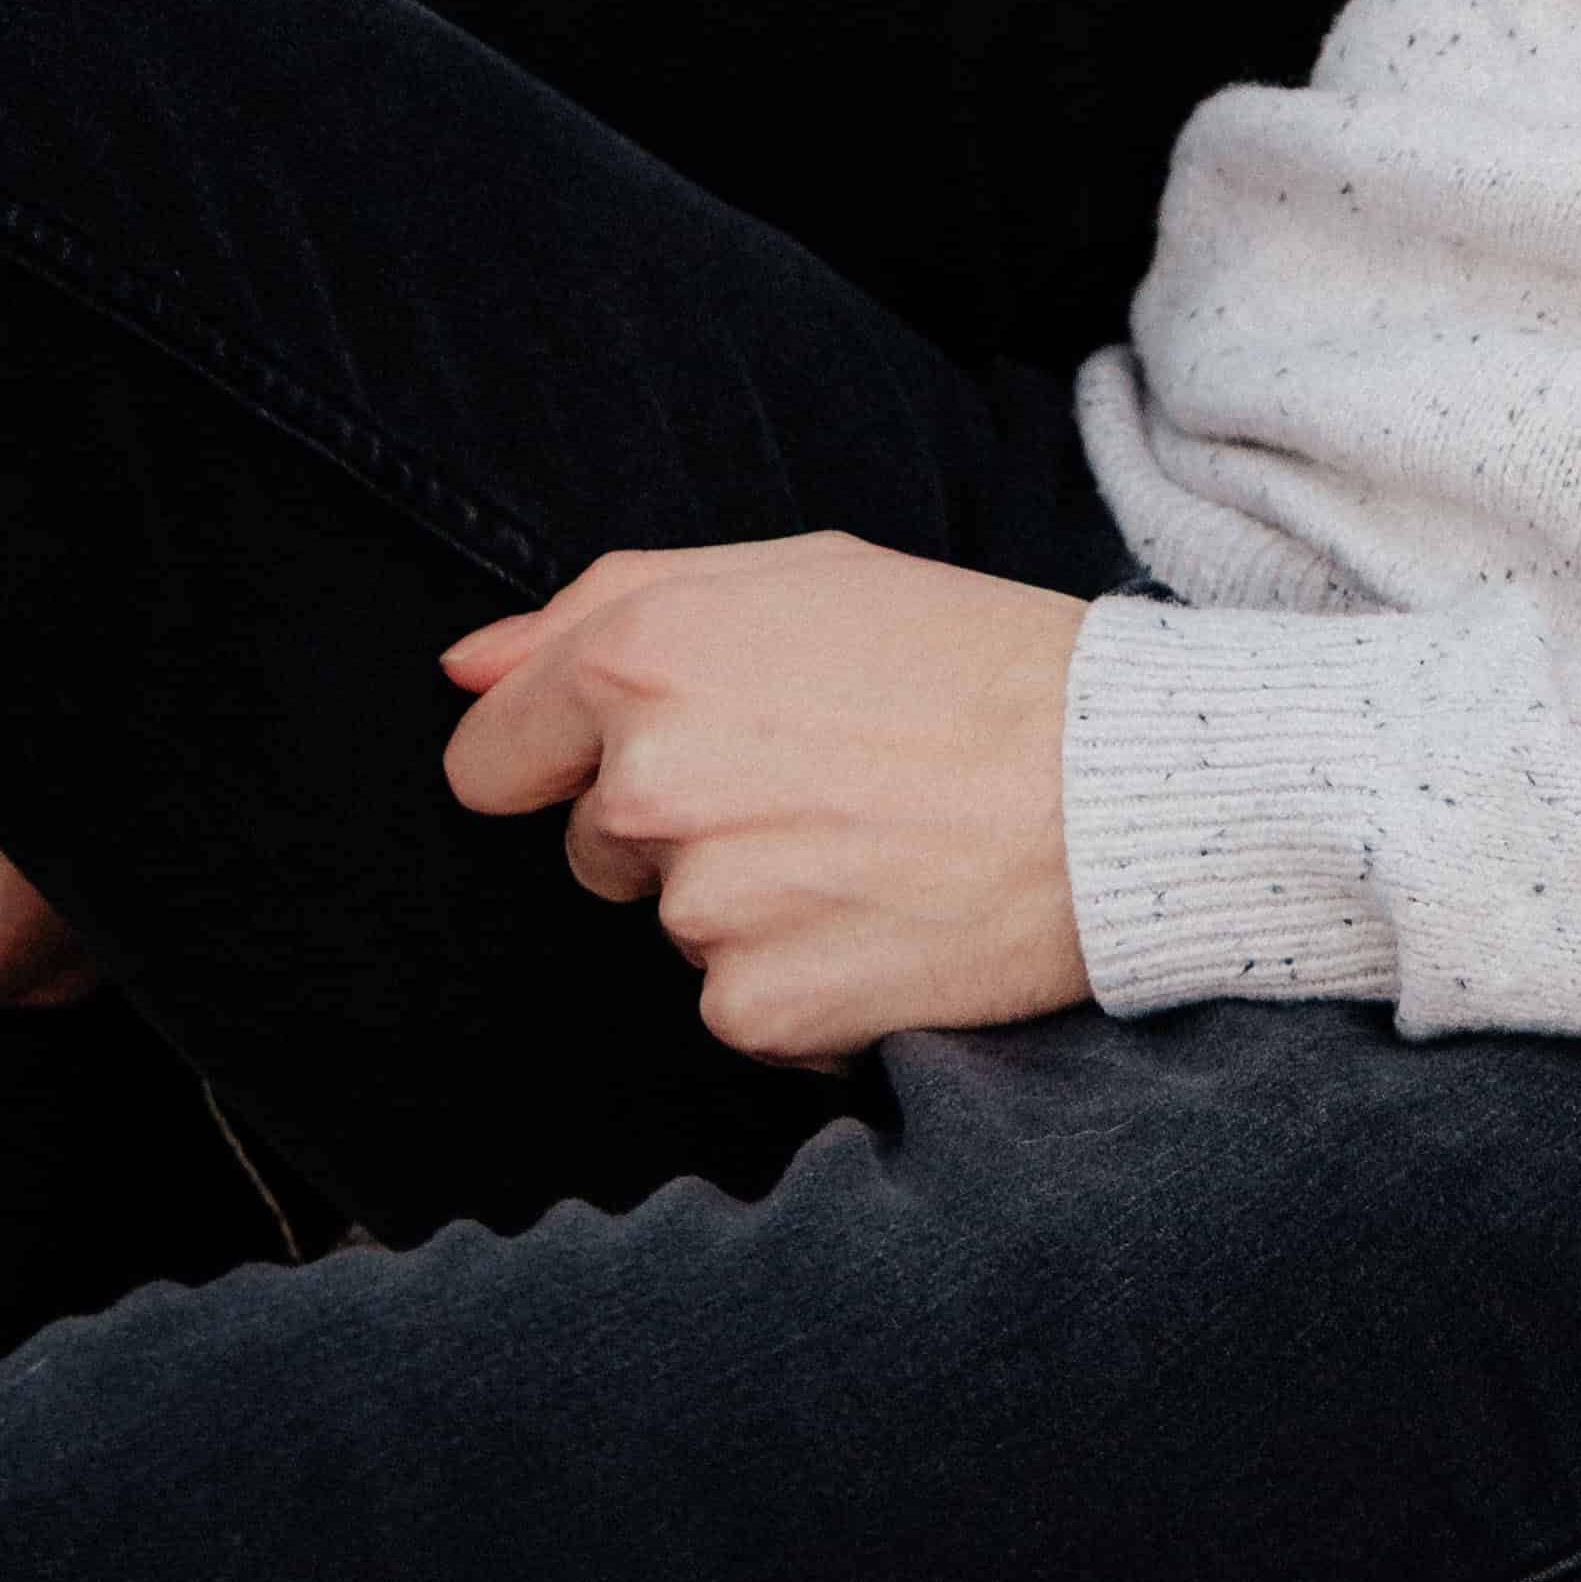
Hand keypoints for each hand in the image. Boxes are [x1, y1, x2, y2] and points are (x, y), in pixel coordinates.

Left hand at [437, 536, 1090, 1065]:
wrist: (1115, 784)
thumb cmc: (965, 659)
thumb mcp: (796, 573)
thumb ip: (604, 604)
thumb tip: (465, 666)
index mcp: (641, 659)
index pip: (491, 756)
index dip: (558, 759)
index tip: (636, 760)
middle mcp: (648, 784)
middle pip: (591, 844)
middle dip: (673, 821)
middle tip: (814, 777)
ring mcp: (700, 907)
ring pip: (674, 919)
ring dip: (746, 895)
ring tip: (867, 840)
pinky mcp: (757, 1008)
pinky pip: (735, 1000)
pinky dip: (797, 973)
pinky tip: (880, 916)